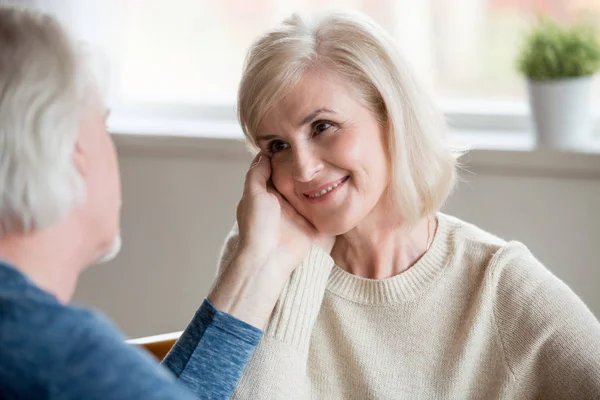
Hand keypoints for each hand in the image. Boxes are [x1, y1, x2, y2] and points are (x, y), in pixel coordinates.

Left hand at [208, 153, 333, 328]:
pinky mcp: (315, 222)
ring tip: (333, 160)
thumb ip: (257, 173)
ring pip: (314, 189)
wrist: (269, 258)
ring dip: (323, 178)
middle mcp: (286, 200)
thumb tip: (264, 154)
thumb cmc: (257, 227)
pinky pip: (326, 207)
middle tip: (321, 147)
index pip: (280, 170)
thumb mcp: (252, 194)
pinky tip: (341, 180)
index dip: (287, 156)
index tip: (298, 140)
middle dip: (308, 166)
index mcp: (269, 193)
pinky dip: (332, 196)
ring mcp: (302, 211)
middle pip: (299, 177)